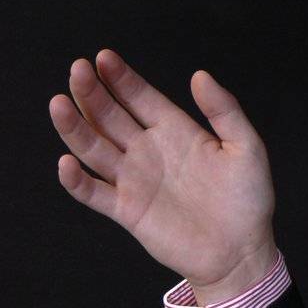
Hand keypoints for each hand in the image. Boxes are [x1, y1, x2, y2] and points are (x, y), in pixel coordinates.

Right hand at [48, 48, 278, 300]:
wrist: (242, 250)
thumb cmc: (249, 199)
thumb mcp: (247, 148)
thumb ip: (225, 111)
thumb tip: (199, 75)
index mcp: (175, 130)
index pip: (140, 97)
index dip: (121, 78)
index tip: (103, 57)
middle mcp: (148, 150)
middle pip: (110, 116)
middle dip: (92, 93)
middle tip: (77, 69)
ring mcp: (134, 180)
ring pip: (94, 148)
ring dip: (75, 127)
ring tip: (59, 103)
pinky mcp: (127, 210)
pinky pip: (94, 193)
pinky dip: (77, 180)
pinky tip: (67, 162)